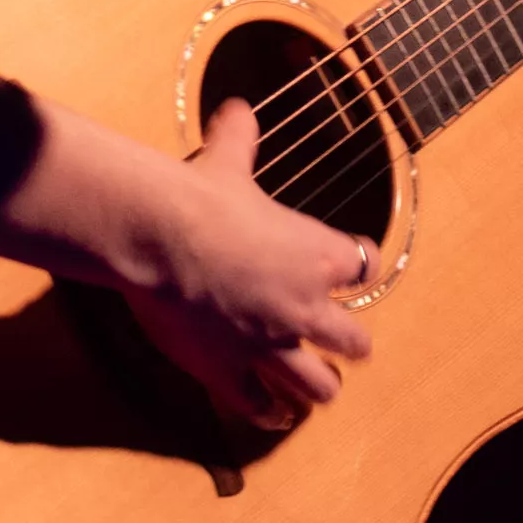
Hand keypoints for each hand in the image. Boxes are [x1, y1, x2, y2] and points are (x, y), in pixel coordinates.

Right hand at [121, 98, 376, 430]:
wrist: (160, 236)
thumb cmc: (199, 195)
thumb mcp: (226, 159)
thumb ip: (239, 137)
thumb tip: (236, 107)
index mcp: (316, 252)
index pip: (362, 265)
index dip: (354, 267)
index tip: (348, 268)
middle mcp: (304, 305)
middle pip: (353, 340)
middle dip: (350, 342)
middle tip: (346, 342)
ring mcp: (269, 344)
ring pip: (318, 386)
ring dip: (319, 387)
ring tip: (319, 390)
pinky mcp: (231, 372)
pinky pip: (260, 406)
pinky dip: (268, 412)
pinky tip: (272, 415)